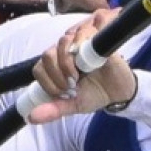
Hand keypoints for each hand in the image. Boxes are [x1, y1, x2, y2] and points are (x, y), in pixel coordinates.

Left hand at [27, 9, 136, 124]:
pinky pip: (84, 31)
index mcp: (56, 67)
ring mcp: (80, 43)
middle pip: (48, 53)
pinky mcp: (97, 37)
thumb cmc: (95, 95)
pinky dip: (82, 44)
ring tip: (80, 74)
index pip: (39, 68)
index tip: (62, 92)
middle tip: (71, 84)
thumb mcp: (73, 105)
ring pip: (63, 40)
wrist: (119, 92)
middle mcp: (65, 52)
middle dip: (56, 73)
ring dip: (68, 62)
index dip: (47, 81)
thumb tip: (30, 118)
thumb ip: (53, 110)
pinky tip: (89, 58)